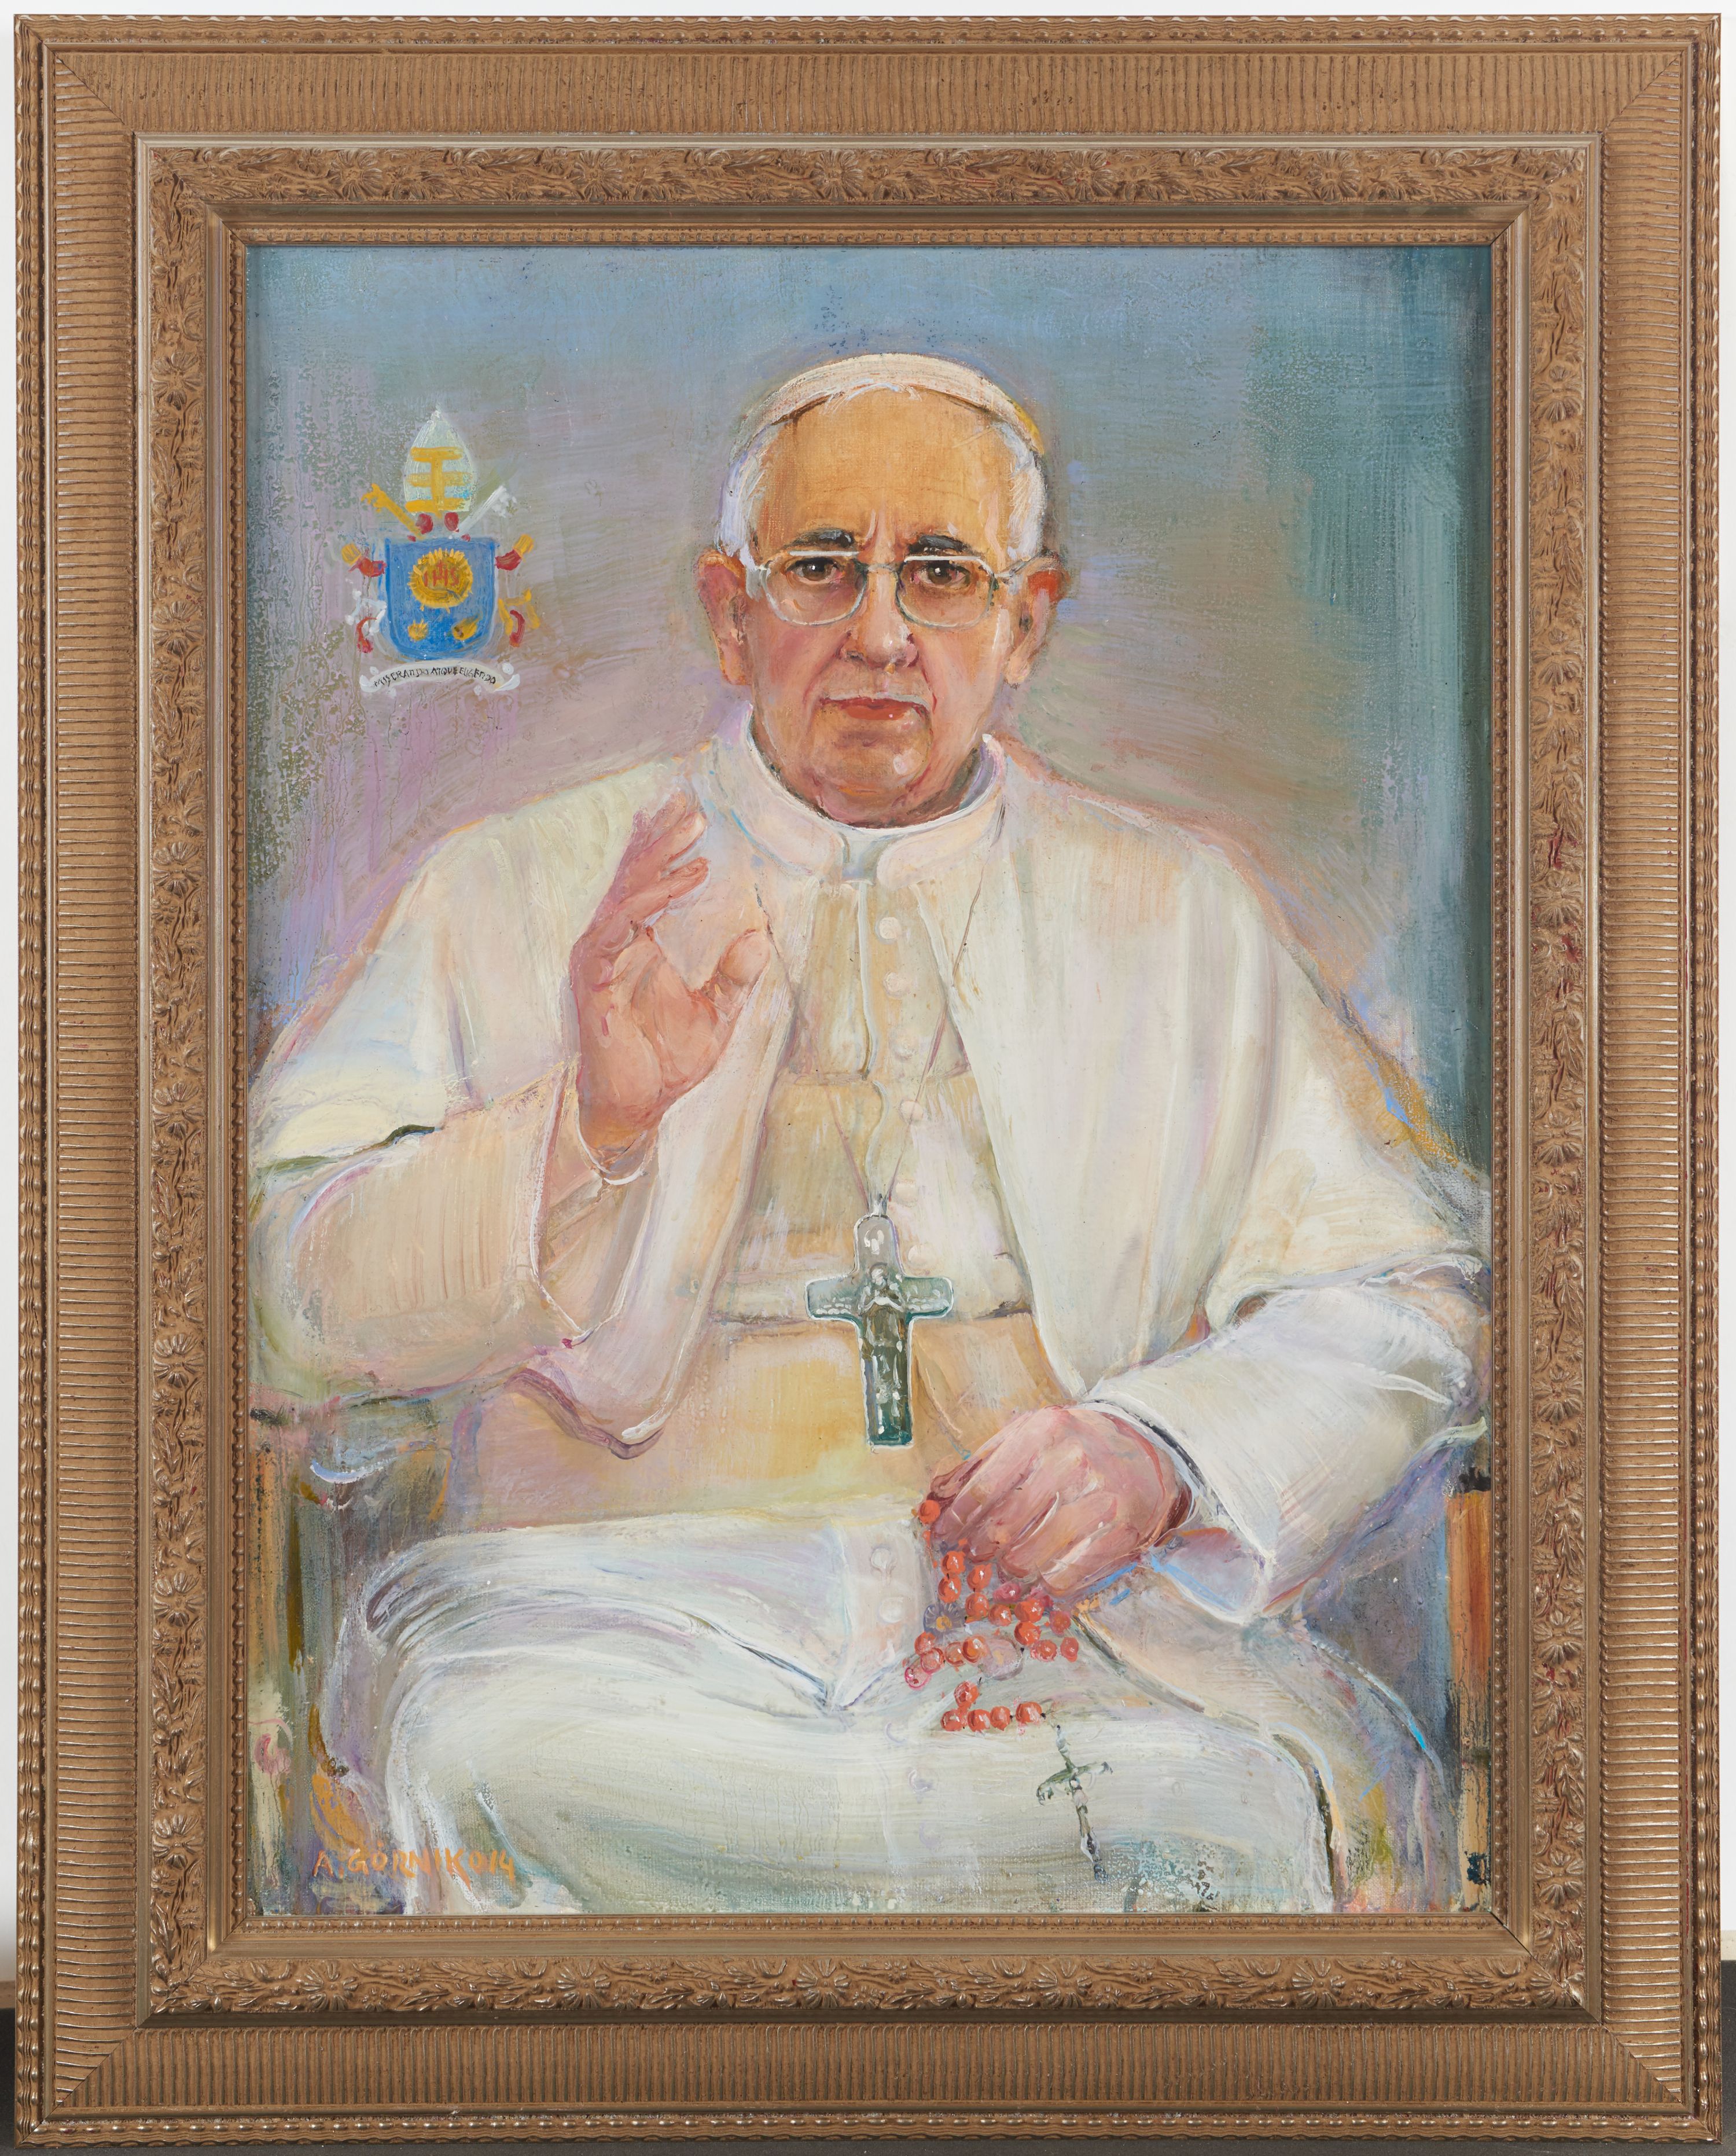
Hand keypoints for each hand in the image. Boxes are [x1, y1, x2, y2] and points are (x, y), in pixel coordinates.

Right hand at [568, 791, 769, 1156]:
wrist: (636, 1108)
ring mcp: (600, 959)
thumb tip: (760, 933)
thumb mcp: (716, 1015)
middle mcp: (614, 945)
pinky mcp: (595, 979)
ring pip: (626, 893)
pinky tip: (682, 880)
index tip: (694, 816)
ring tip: (693, 830)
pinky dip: (650, 901)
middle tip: (693, 805)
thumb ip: (735, 977)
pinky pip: (619, 928)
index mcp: (637, 948)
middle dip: (662, 838)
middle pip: (634, 877)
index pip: (647, 885)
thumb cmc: (666, 1063)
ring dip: (659, 858)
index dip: (665, 850)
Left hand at [924, 1405, 1188, 1598]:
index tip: (941, 1537)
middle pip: (1005, 1525)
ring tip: (1006, 1568)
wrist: (1147, 1447)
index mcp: (1041, 1432)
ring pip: (1034, 1554)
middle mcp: (1071, 1460)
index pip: (983, 1487)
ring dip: (1011, 1570)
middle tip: (974, 1558)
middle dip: (980, 1549)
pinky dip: (1048, 1586)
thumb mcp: (1027, 1435)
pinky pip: (1071, 1574)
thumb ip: (980, 1463)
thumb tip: (933, 1498)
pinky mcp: (1123, 1531)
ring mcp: (1100, 1497)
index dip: (956, 1519)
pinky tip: (1040, 1582)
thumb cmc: (1073, 1443)